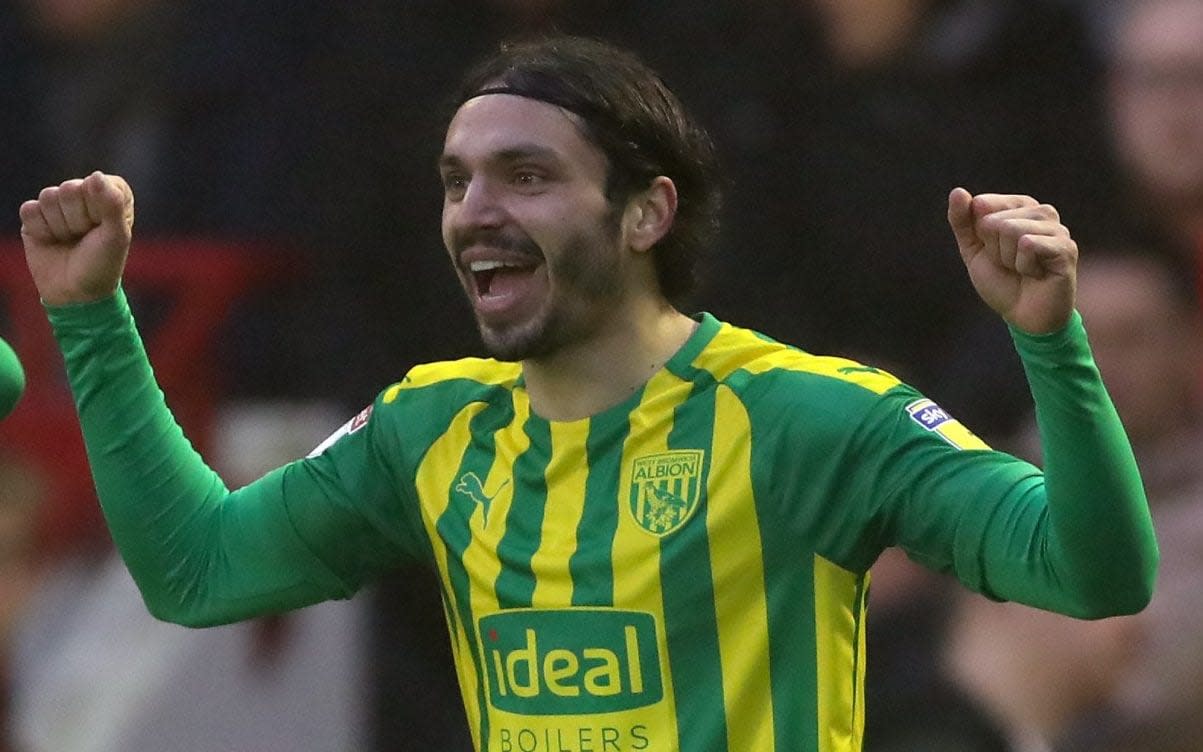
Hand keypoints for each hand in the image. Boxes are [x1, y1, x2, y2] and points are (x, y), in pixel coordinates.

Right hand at [19, 172, 134, 305]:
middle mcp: (83, 195)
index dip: (99, 207)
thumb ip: (112, 204)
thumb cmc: (102, 264)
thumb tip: (95, 175)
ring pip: (48, 197)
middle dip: (78, 219)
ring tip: (69, 239)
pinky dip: (41, 229)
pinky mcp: (34, 217)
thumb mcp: (117, 236)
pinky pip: (29, 210)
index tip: (104, 227)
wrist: (75, 293)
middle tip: (85, 236)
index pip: (98, 182)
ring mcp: (57, 205)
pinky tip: (51, 241)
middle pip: (69, 189)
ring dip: (60, 226)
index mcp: (109, 195)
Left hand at [947, 188, 1076, 333]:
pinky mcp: (1066, 248)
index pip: (981, 205)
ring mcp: (1057, 229)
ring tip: (1023, 270)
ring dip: (1008, 259)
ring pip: (1011, 230)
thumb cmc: (1002, 281)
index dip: (980, 236)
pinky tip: (1036, 274)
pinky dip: (1023, 266)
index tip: (994, 251)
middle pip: (995, 220)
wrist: (1023, 316)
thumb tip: (957, 191)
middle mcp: (1042, 212)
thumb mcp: (973, 250)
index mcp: (1020, 207)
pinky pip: (1028, 244)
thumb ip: (962, 221)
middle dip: (994, 250)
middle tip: (1010, 265)